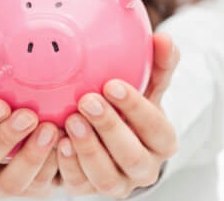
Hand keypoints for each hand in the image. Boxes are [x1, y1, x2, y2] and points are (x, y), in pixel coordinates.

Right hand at [0, 51, 63, 197]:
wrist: (2, 134)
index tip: (0, 105)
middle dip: (4, 140)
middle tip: (29, 116)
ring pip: (9, 183)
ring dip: (31, 157)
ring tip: (51, 130)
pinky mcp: (23, 189)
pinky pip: (38, 187)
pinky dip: (53, 167)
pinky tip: (65, 144)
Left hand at [56, 32, 179, 198]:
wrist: (116, 136)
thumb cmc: (132, 104)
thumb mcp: (148, 84)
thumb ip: (159, 63)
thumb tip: (165, 38)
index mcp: (162, 140)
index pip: (155, 127)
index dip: (135, 107)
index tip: (112, 84)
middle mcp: (145, 167)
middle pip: (132, 156)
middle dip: (109, 128)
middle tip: (87, 101)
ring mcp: (118, 183)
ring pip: (106, 178)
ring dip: (87, 149)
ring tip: (70, 121)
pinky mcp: (91, 189)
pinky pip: (80, 184)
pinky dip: (68, 166)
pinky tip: (58, 143)